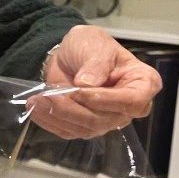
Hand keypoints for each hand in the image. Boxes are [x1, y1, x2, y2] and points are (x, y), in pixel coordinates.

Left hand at [29, 25, 161, 139]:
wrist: (69, 55)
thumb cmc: (91, 47)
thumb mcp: (95, 46)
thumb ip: (96, 63)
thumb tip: (87, 84)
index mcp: (143, 83)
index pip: (132, 101)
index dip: (106, 100)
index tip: (79, 91)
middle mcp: (130, 107)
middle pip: (105, 119)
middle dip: (73, 108)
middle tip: (49, 94)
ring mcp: (108, 119)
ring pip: (85, 128)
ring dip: (58, 115)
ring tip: (37, 100)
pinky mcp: (86, 126)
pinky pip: (69, 132)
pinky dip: (50, 122)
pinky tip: (35, 109)